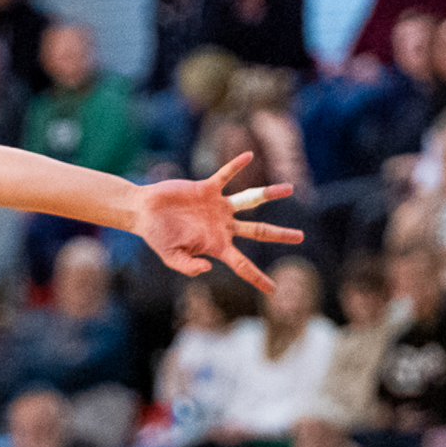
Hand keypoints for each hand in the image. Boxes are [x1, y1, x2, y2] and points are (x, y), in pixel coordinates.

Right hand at [131, 154, 299, 293]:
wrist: (144, 212)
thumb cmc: (156, 236)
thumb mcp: (171, 257)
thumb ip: (189, 266)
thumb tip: (208, 268)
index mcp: (216, 245)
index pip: (242, 265)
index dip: (257, 278)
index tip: (273, 291)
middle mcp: (222, 226)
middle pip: (258, 231)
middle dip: (280, 234)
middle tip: (300, 237)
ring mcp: (217, 206)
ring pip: (250, 200)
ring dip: (270, 194)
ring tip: (290, 188)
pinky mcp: (208, 188)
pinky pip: (226, 175)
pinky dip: (236, 166)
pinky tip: (248, 156)